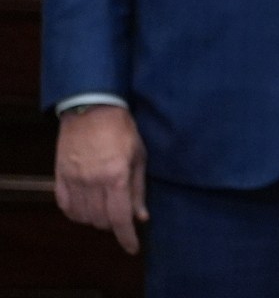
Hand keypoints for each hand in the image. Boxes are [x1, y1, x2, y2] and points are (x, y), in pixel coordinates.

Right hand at [55, 105, 147, 254]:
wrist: (92, 109)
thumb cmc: (122, 130)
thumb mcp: (139, 157)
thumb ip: (139, 189)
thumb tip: (141, 216)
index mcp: (116, 176)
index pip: (120, 218)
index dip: (126, 237)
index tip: (132, 248)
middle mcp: (93, 182)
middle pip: (100, 221)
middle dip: (114, 224)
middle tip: (121, 215)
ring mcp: (74, 179)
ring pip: (82, 217)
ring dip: (95, 219)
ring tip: (105, 207)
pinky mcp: (60, 176)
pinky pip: (65, 206)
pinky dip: (76, 213)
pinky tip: (85, 207)